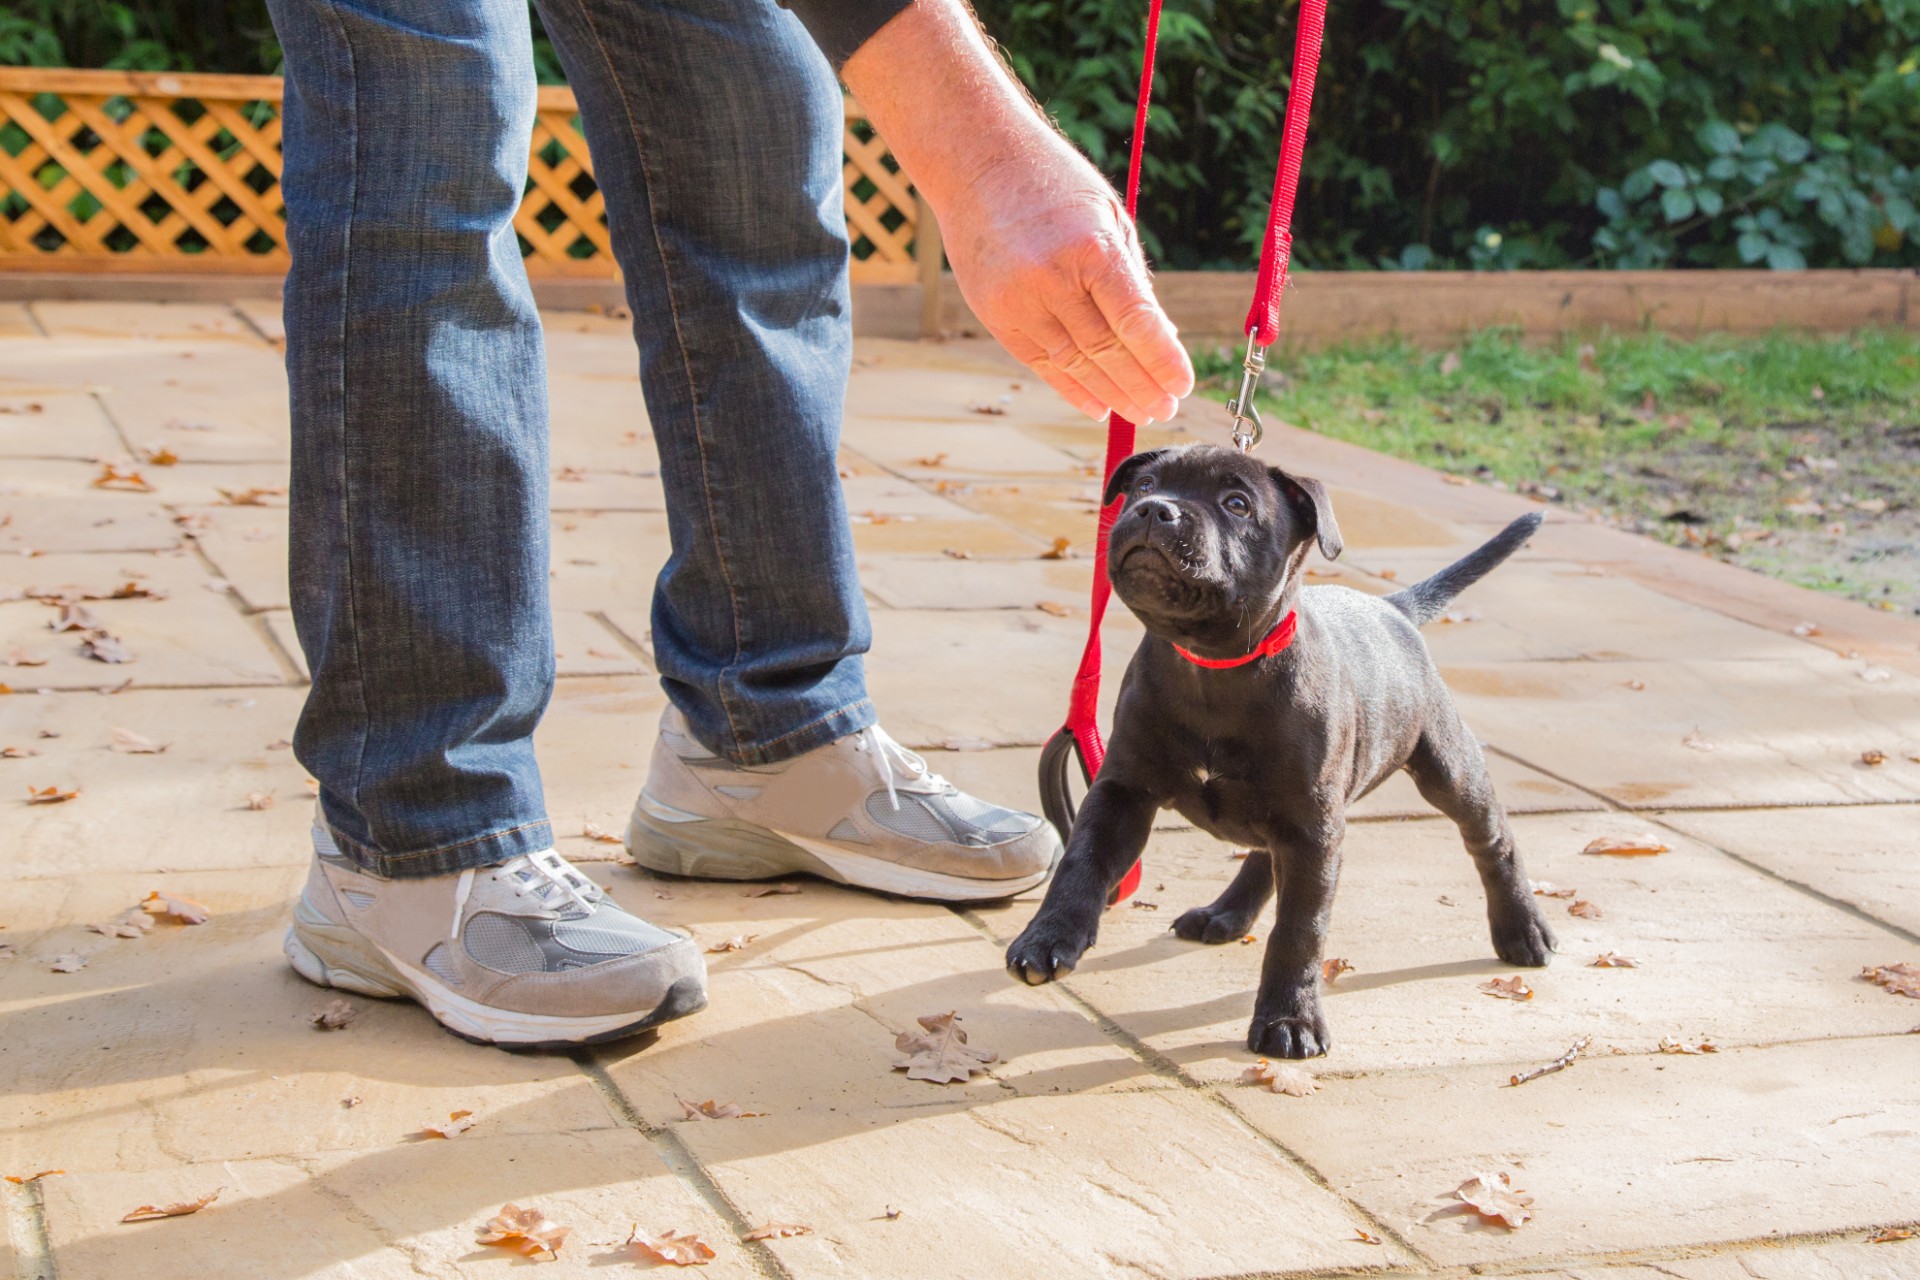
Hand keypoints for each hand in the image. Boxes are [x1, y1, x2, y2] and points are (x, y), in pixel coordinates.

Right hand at [840, 0, 1193, 423]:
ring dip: (1111, 393)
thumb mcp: (1107, 217)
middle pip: (1105, 351)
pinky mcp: (994, 314)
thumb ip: (1131, 278)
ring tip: (1140, 411)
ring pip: (1073, 364)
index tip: (1183, 385)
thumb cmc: (1053, 183)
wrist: (975, 161)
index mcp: (1089, 247)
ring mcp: (1018, 300)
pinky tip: (1098, 404)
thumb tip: (1159, 338)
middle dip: (1142, 385)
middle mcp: (1051, 278)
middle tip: (1167, 407)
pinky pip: (1039, 362)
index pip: (1135, 320)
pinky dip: (1071, 387)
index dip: (1162, 359)